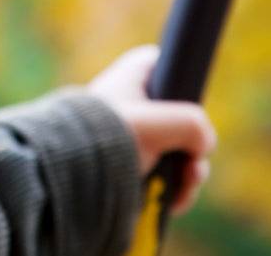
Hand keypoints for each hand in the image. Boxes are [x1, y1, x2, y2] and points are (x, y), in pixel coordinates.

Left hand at [85, 44, 216, 216]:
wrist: (69, 172)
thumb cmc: (110, 136)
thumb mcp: (164, 124)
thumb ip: (195, 126)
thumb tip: (201, 147)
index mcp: (133, 74)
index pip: (172, 68)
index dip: (188, 90)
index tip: (190, 113)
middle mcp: (133, 101)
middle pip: (182, 121)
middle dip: (194, 152)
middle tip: (192, 170)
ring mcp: (131, 133)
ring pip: (175, 151)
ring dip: (186, 174)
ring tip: (183, 190)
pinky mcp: (127, 162)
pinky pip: (160, 173)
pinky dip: (171, 188)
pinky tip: (173, 202)